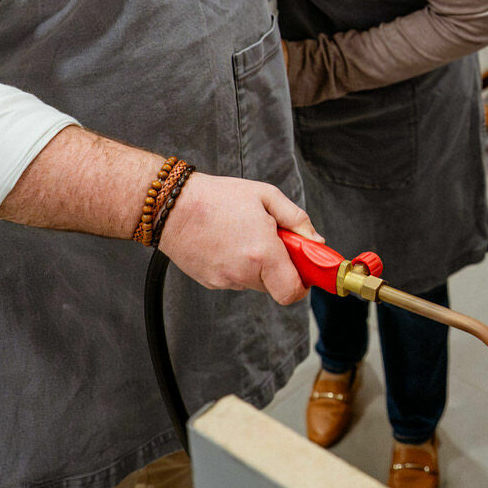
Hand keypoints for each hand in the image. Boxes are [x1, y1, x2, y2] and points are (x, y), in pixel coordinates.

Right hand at [158, 175, 320, 304]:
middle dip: (280, 267)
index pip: (293, 291)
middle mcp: (243, 273)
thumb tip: (315, 241)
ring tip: (244, 235)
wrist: (171, 206)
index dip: (304, 283)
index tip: (305, 268)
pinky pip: (234, 279)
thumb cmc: (217, 197)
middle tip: (273, 240)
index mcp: (262, 253)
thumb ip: (297, 220)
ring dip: (258, 265)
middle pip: (276, 286)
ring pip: (254, 282)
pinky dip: (238, 265)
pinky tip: (227, 242)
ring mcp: (225, 280)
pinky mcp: (210, 282)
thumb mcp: (266, 196)